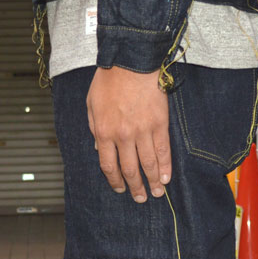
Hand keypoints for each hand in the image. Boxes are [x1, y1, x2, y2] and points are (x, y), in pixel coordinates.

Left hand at [86, 67, 171, 202]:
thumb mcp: (91, 104)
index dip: (115, 181)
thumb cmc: (109, 79)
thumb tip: (100, 151)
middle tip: (140, 198)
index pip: (108, 166)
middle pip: (129, 169)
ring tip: (157, 194)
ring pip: (148, 164)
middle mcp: (122, 136)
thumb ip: (94, 129)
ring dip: (152, 182)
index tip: (120, 188)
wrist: (131, 60)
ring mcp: (142, 131)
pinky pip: (163, 150)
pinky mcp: (159, 124)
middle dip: (135, 187)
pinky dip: (165, 166)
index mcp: (103, 132)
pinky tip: (166, 178)